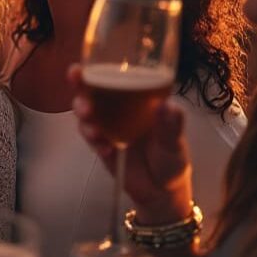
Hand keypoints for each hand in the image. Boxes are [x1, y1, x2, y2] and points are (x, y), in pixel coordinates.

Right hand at [69, 64, 193, 222]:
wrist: (161, 191)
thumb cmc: (171, 159)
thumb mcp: (175, 142)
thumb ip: (171, 125)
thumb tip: (168, 105)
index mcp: (138, 97)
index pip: (116, 75)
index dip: (98, 67)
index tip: (84, 65)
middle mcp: (119, 107)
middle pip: (92, 89)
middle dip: (80, 88)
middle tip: (82, 97)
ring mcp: (108, 125)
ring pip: (86, 111)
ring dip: (84, 115)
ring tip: (95, 130)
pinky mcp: (101, 144)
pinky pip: (91, 137)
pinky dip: (95, 141)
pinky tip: (107, 149)